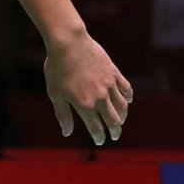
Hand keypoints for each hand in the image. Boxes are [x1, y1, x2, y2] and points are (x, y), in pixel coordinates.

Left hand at [44, 29, 132, 145]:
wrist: (69, 42)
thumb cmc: (57, 68)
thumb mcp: (55, 94)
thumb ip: (63, 114)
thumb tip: (67, 133)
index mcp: (85, 105)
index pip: (96, 128)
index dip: (99, 137)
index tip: (99, 141)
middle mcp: (100, 97)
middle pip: (113, 120)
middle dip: (115, 131)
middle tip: (115, 135)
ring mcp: (109, 84)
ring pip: (122, 107)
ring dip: (123, 116)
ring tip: (121, 120)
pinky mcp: (114, 72)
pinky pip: (126, 89)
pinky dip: (128, 97)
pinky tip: (127, 101)